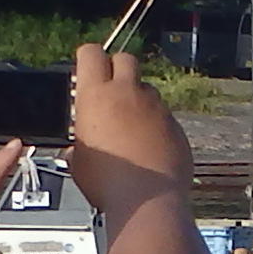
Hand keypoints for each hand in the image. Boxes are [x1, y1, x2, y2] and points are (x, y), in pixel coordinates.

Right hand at [65, 44, 194, 221]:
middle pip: (125, 59)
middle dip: (116, 68)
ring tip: (127, 124)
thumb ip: (80, 142)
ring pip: (146, 88)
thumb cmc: (107, 183)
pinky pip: (163, 114)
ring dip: (137, 98)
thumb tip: (79, 148)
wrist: (147, 200)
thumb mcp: (78, 161)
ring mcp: (155, 107)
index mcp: (97, 95)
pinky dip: (154, 122)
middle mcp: (128, 93)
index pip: (91, 53)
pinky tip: (146, 144)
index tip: (85, 67)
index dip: (87, 57)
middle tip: (109, 90)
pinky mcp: (174, 124)